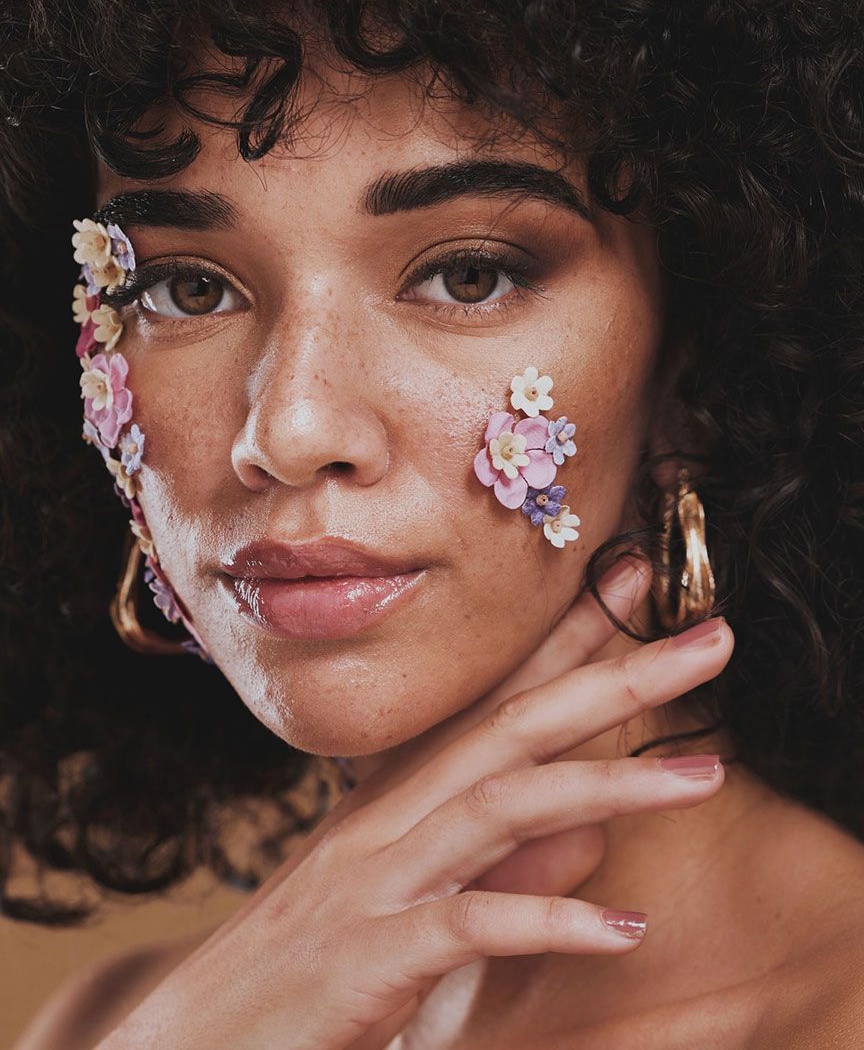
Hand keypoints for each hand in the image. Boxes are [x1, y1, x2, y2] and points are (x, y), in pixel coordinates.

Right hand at [98, 557, 733, 1049]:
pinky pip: (471, 926)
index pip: (496, 699)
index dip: (567, 639)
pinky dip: (548, 921)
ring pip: (501, 806)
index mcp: (399, 797)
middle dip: (613, 676)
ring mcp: (379, 879)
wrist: (194, 1040)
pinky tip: (623, 929)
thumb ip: (500, 866)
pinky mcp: (371, 952)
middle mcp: (390, 817)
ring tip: (703, 776)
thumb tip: (588, 837)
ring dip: (606, 785)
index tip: (631, 581)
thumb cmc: (313, 970)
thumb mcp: (413, 903)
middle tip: (708, 642)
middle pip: (513, 726)